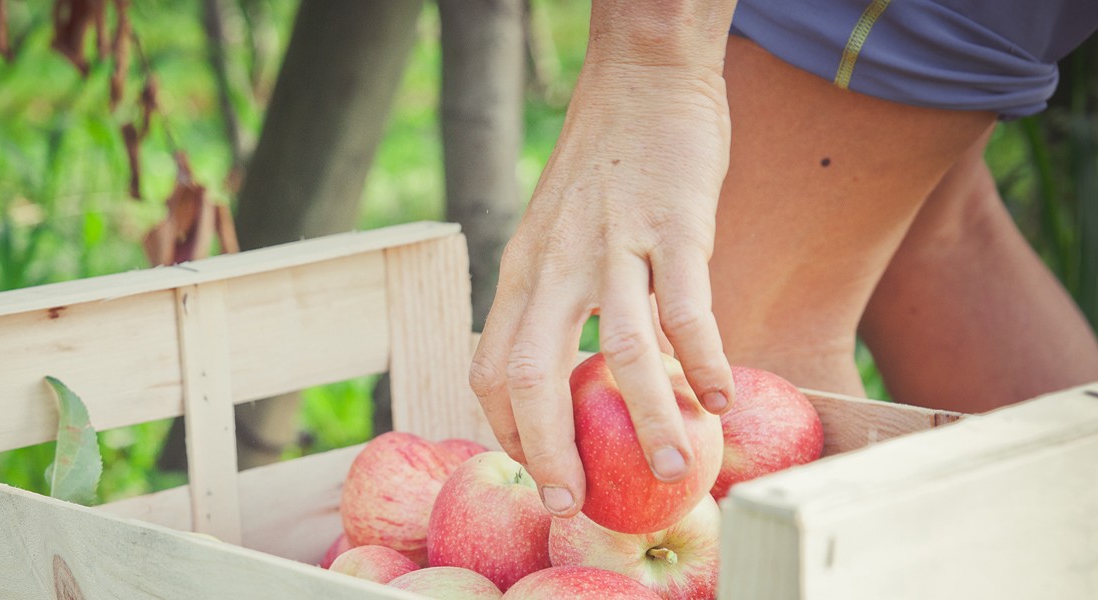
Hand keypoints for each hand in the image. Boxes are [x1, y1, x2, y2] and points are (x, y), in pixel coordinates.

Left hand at [470, 61, 735, 516]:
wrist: (644, 77)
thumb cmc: (604, 164)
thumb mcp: (554, 232)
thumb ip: (552, 296)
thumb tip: (570, 372)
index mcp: (522, 271)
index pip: (492, 369)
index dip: (509, 430)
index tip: (541, 468)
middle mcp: (555, 264)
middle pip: (534, 377)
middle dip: (549, 453)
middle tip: (575, 506)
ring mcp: (613, 244)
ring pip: (621, 352)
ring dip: (648, 421)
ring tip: (676, 472)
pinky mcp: (674, 226)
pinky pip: (687, 307)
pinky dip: (704, 359)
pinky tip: (720, 397)